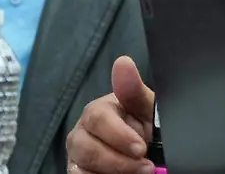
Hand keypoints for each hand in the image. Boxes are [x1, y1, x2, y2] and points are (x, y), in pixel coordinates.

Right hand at [65, 56, 156, 173]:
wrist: (148, 148)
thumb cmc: (145, 124)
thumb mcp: (147, 108)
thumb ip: (133, 90)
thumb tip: (122, 62)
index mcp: (99, 110)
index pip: (98, 119)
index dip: (119, 135)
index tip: (141, 148)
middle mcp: (81, 132)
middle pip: (86, 147)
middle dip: (118, 160)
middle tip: (145, 166)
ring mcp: (76, 155)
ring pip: (81, 167)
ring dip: (113, 172)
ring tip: (139, 172)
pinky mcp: (76, 172)